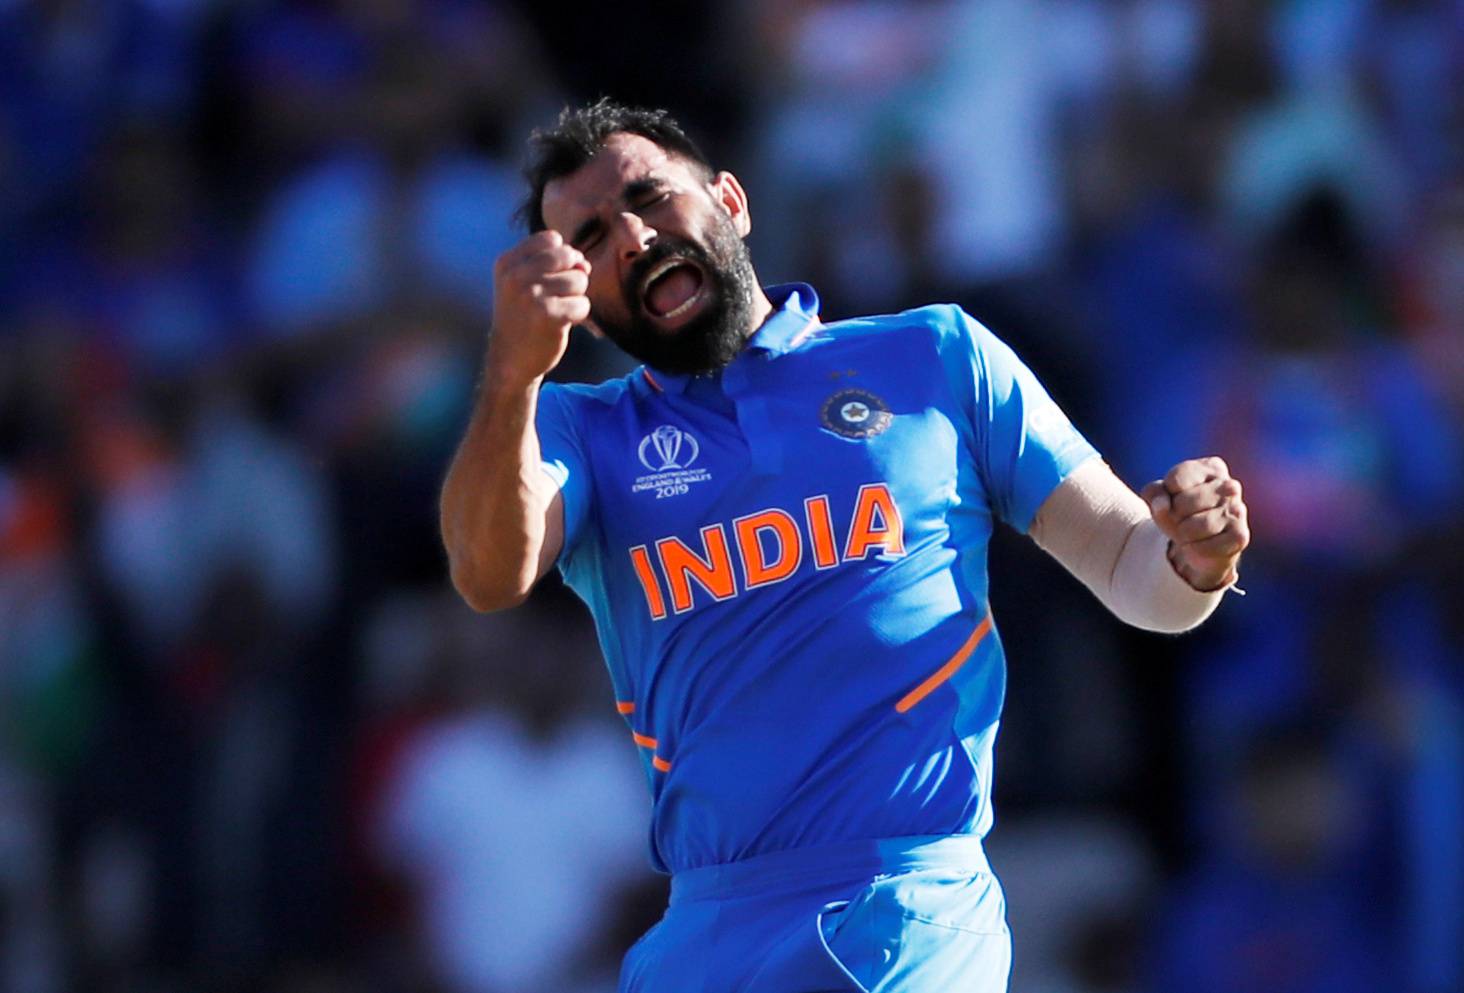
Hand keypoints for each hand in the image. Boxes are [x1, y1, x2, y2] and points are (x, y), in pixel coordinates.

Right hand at [487, 230, 591, 386]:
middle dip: (572, 275)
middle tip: (556, 296)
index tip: (549, 278)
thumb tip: (585, 264)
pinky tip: (561, 323)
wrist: (511, 359)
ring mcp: (531, 295)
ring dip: (576, 297)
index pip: (551, 239)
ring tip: (557, 310)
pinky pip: (583, 304)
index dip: (561, 258)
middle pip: (568, 256)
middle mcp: (516, 276)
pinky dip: (579, 315)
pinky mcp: (549, 316)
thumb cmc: (525, 316)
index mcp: (508, 262)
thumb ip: (556, 263)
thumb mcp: (526, 282)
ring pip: (579, 280)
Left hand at [1140, 456, 1249, 591]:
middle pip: (1183, 503)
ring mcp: (1238, 510)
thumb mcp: (1159, 496)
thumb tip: (1162, 505)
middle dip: (1173, 516)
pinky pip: (1203, 547)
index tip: (1174, 497)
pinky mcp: (1240, 536)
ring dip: (1182, 534)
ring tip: (1188, 532)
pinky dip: (1193, 550)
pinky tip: (1199, 545)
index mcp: (1213, 467)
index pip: (1175, 480)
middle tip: (1181, 519)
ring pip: (1193, 527)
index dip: (1166, 494)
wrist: (1198, 542)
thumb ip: (1153, 494)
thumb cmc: (1179, 510)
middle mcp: (1230, 486)